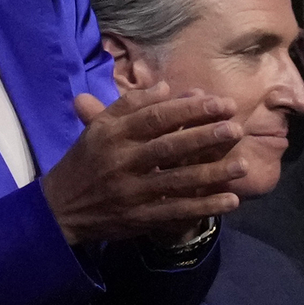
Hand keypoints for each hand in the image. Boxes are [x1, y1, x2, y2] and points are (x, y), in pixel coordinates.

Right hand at [40, 82, 245, 246]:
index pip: (154, 117)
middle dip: (205, 136)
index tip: (219, 102)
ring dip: (212, 174)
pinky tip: (230, 201)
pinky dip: (204, 207)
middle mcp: (121, 161)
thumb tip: (168, 87)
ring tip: (243, 165)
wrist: (60, 207)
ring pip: (177, 181)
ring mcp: (130, 191)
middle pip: (168, 146)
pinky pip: (176, 211)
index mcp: (111, 134)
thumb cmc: (86, 161)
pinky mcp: (139, 217)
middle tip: (236, 128)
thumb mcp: (99, 127)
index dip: (189, 109)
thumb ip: (131, 105)